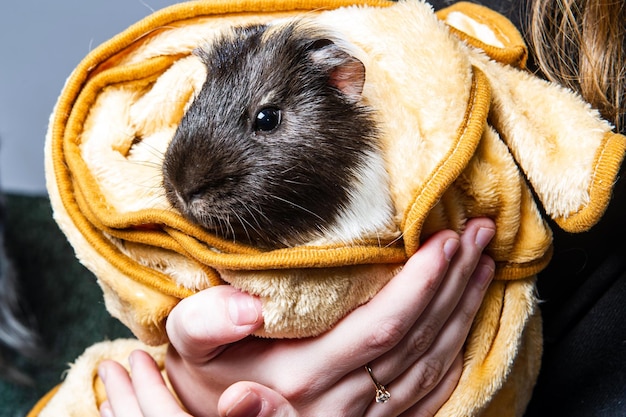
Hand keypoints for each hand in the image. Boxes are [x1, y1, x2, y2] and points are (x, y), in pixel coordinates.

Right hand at [99, 218, 495, 416]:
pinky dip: (457, 350)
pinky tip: (467, 320)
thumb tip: (248, 309)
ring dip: (464, 309)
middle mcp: (343, 402)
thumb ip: (207, 324)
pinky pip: (431, 390)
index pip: (381, 326)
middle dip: (455, 282)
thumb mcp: (189, 346)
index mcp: (303, 376)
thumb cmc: (206, 378)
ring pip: (432, 361)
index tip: (446, 240)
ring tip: (485, 262)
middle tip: (480, 234)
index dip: (421, 284)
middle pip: (418, 338)